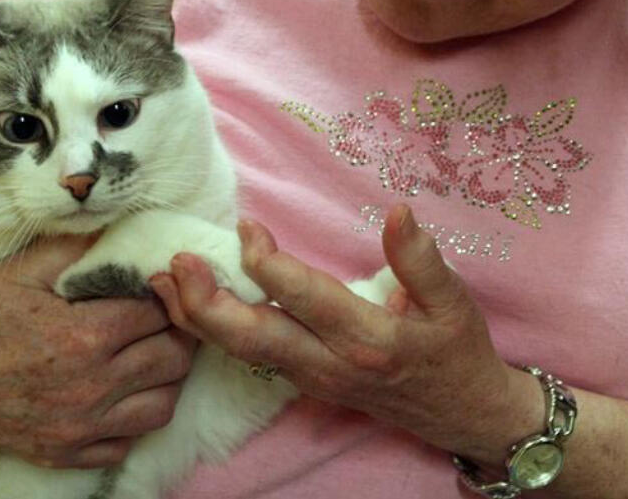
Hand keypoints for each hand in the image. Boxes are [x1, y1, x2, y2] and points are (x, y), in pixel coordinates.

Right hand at [0, 234, 197, 467]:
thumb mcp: (25, 267)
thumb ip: (83, 247)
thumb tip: (129, 225)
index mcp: (84, 336)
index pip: (161, 313)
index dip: (166, 293)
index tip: (158, 283)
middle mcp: (88, 388)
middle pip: (172, 360)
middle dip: (175, 332)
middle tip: (162, 315)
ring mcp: (76, 427)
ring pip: (161, 407)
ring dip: (164, 378)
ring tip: (147, 352)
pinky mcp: (60, 452)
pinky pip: (123, 444)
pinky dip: (131, 420)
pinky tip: (119, 392)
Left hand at [149, 204, 538, 463]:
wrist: (465, 415)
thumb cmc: (459, 352)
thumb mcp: (454, 303)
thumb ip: (421, 259)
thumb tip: (399, 212)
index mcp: (368, 338)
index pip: (304, 299)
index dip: (268, 264)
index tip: (247, 228)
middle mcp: (331, 364)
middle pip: (254, 339)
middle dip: (207, 303)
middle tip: (176, 262)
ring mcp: (313, 379)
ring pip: (243, 353)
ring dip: (198, 318)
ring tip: (161, 279)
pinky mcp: (306, 382)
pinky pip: (250, 358)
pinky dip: (214, 332)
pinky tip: (189, 305)